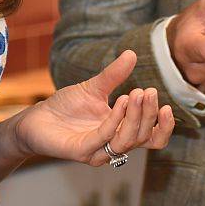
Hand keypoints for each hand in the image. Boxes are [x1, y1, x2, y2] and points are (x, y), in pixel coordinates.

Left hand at [13, 50, 173, 166]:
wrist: (37, 118)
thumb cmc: (67, 106)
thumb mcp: (94, 86)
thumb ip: (114, 74)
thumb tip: (132, 53)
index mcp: (121, 131)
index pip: (151, 138)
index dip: (163, 127)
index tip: (168, 106)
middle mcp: (113, 145)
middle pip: (142, 137)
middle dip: (148, 114)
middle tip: (148, 91)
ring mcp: (97, 151)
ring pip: (126, 141)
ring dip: (134, 117)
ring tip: (135, 93)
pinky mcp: (81, 151)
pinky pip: (103, 138)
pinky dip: (114, 120)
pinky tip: (119, 101)